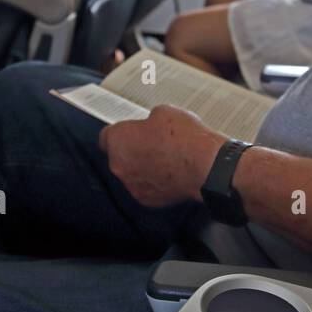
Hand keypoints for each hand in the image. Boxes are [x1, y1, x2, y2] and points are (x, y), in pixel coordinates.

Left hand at [99, 105, 224, 207]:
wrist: (205, 167)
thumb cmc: (183, 137)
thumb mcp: (163, 112)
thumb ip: (148, 121)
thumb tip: (150, 126)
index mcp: (117, 140)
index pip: (106, 137)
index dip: (120, 133)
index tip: (130, 132)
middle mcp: (119, 166)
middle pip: (120, 156)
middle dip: (133, 150)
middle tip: (154, 143)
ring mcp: (132, 185)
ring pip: (133, 174)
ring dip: (144, 167)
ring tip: (166, 159)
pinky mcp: (147, 200)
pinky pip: (146, 187)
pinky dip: (155, 182)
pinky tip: (171, 173)